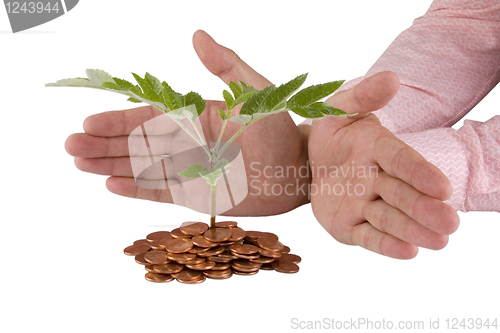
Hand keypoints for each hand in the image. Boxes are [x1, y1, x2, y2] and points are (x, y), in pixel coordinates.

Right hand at [65, 30, 309, 215]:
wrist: (299, 170)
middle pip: (138, 143)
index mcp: (197, 118)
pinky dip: (138, 190)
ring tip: (81, 164)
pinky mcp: (199, 196)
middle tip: (71, 147)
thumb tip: (197, 35)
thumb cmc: (280, 129)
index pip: (150, 117)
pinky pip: (163, 193)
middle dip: (104, 145)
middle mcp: (189, 144)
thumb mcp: (254, 91)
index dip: (119, 121)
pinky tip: (112, 185)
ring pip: (144, 168)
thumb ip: (226, 66)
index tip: (90, 123)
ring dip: (112, 166)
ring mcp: (192, 171)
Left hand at [307, 72, 459, 258]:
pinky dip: (386, 245)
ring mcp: (364, 205)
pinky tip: (408, 252)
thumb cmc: (329, 136)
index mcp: (376, 149)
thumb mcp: (336, 110)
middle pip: (401, 194)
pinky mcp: (350, 227)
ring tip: (439, 242)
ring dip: (412, 230)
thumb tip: (390, 78)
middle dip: (423, 208)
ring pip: (390, 219)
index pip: (400, 159)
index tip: (441, 186)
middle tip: (450, 221)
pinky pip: (368, 237)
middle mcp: (375, 179)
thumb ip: (360, 97)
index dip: (419, 172)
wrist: (307, 165)